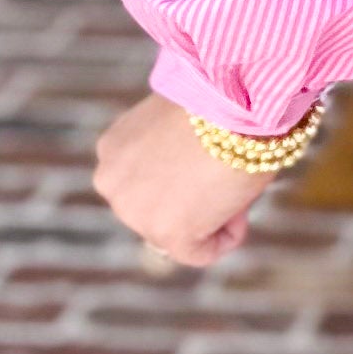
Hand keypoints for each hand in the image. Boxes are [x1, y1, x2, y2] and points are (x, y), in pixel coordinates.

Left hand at [93, 92, 259, 275]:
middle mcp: (111, 182)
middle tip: (225, 173)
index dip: (183, 174)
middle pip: (157, 207)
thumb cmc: (219, 100)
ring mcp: (134, 211)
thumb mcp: (178, 121)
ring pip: (178, 231)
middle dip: (193, 198)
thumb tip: (192, 172)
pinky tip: (242, 209)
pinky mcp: (166, 235)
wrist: (232, 103)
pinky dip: (227, 236)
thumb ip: (170, 148)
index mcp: (111, 149)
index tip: (210, 158)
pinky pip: (201, 252)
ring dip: (210, 215)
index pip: (143, 180)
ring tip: (233, 183)